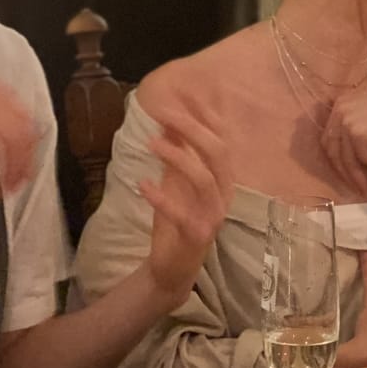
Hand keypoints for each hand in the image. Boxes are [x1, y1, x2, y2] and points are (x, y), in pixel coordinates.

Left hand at [140, 103, 233, 304]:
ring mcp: (213, 217)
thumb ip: (177, 154)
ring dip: (178, 158)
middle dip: (195, 129)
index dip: (207, 118)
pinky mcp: (196, 236)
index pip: (222, 141)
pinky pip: (182, 214)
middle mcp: (224, 195)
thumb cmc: (177, 220)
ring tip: (152, 143)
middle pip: (219, 155)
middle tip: (168, 113)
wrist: (172, 270)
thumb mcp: (175, 182)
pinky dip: (161, 197)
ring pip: (204, 180)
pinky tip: (142, 184)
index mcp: (223, 180)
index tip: (186, 97)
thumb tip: (167, 119)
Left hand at [321, 84, 366, 194]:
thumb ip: (357, 124)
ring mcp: (347, 122)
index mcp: (341, 103)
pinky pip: (362, 158)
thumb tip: (348, 154)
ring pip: (346, 159)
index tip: (348, 173)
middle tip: (356, 188)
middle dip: (344, 172)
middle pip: (333, 150)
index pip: (329, 138)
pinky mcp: (358, 133)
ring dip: (358, 176)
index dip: (337, 158)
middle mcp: (340, 111)